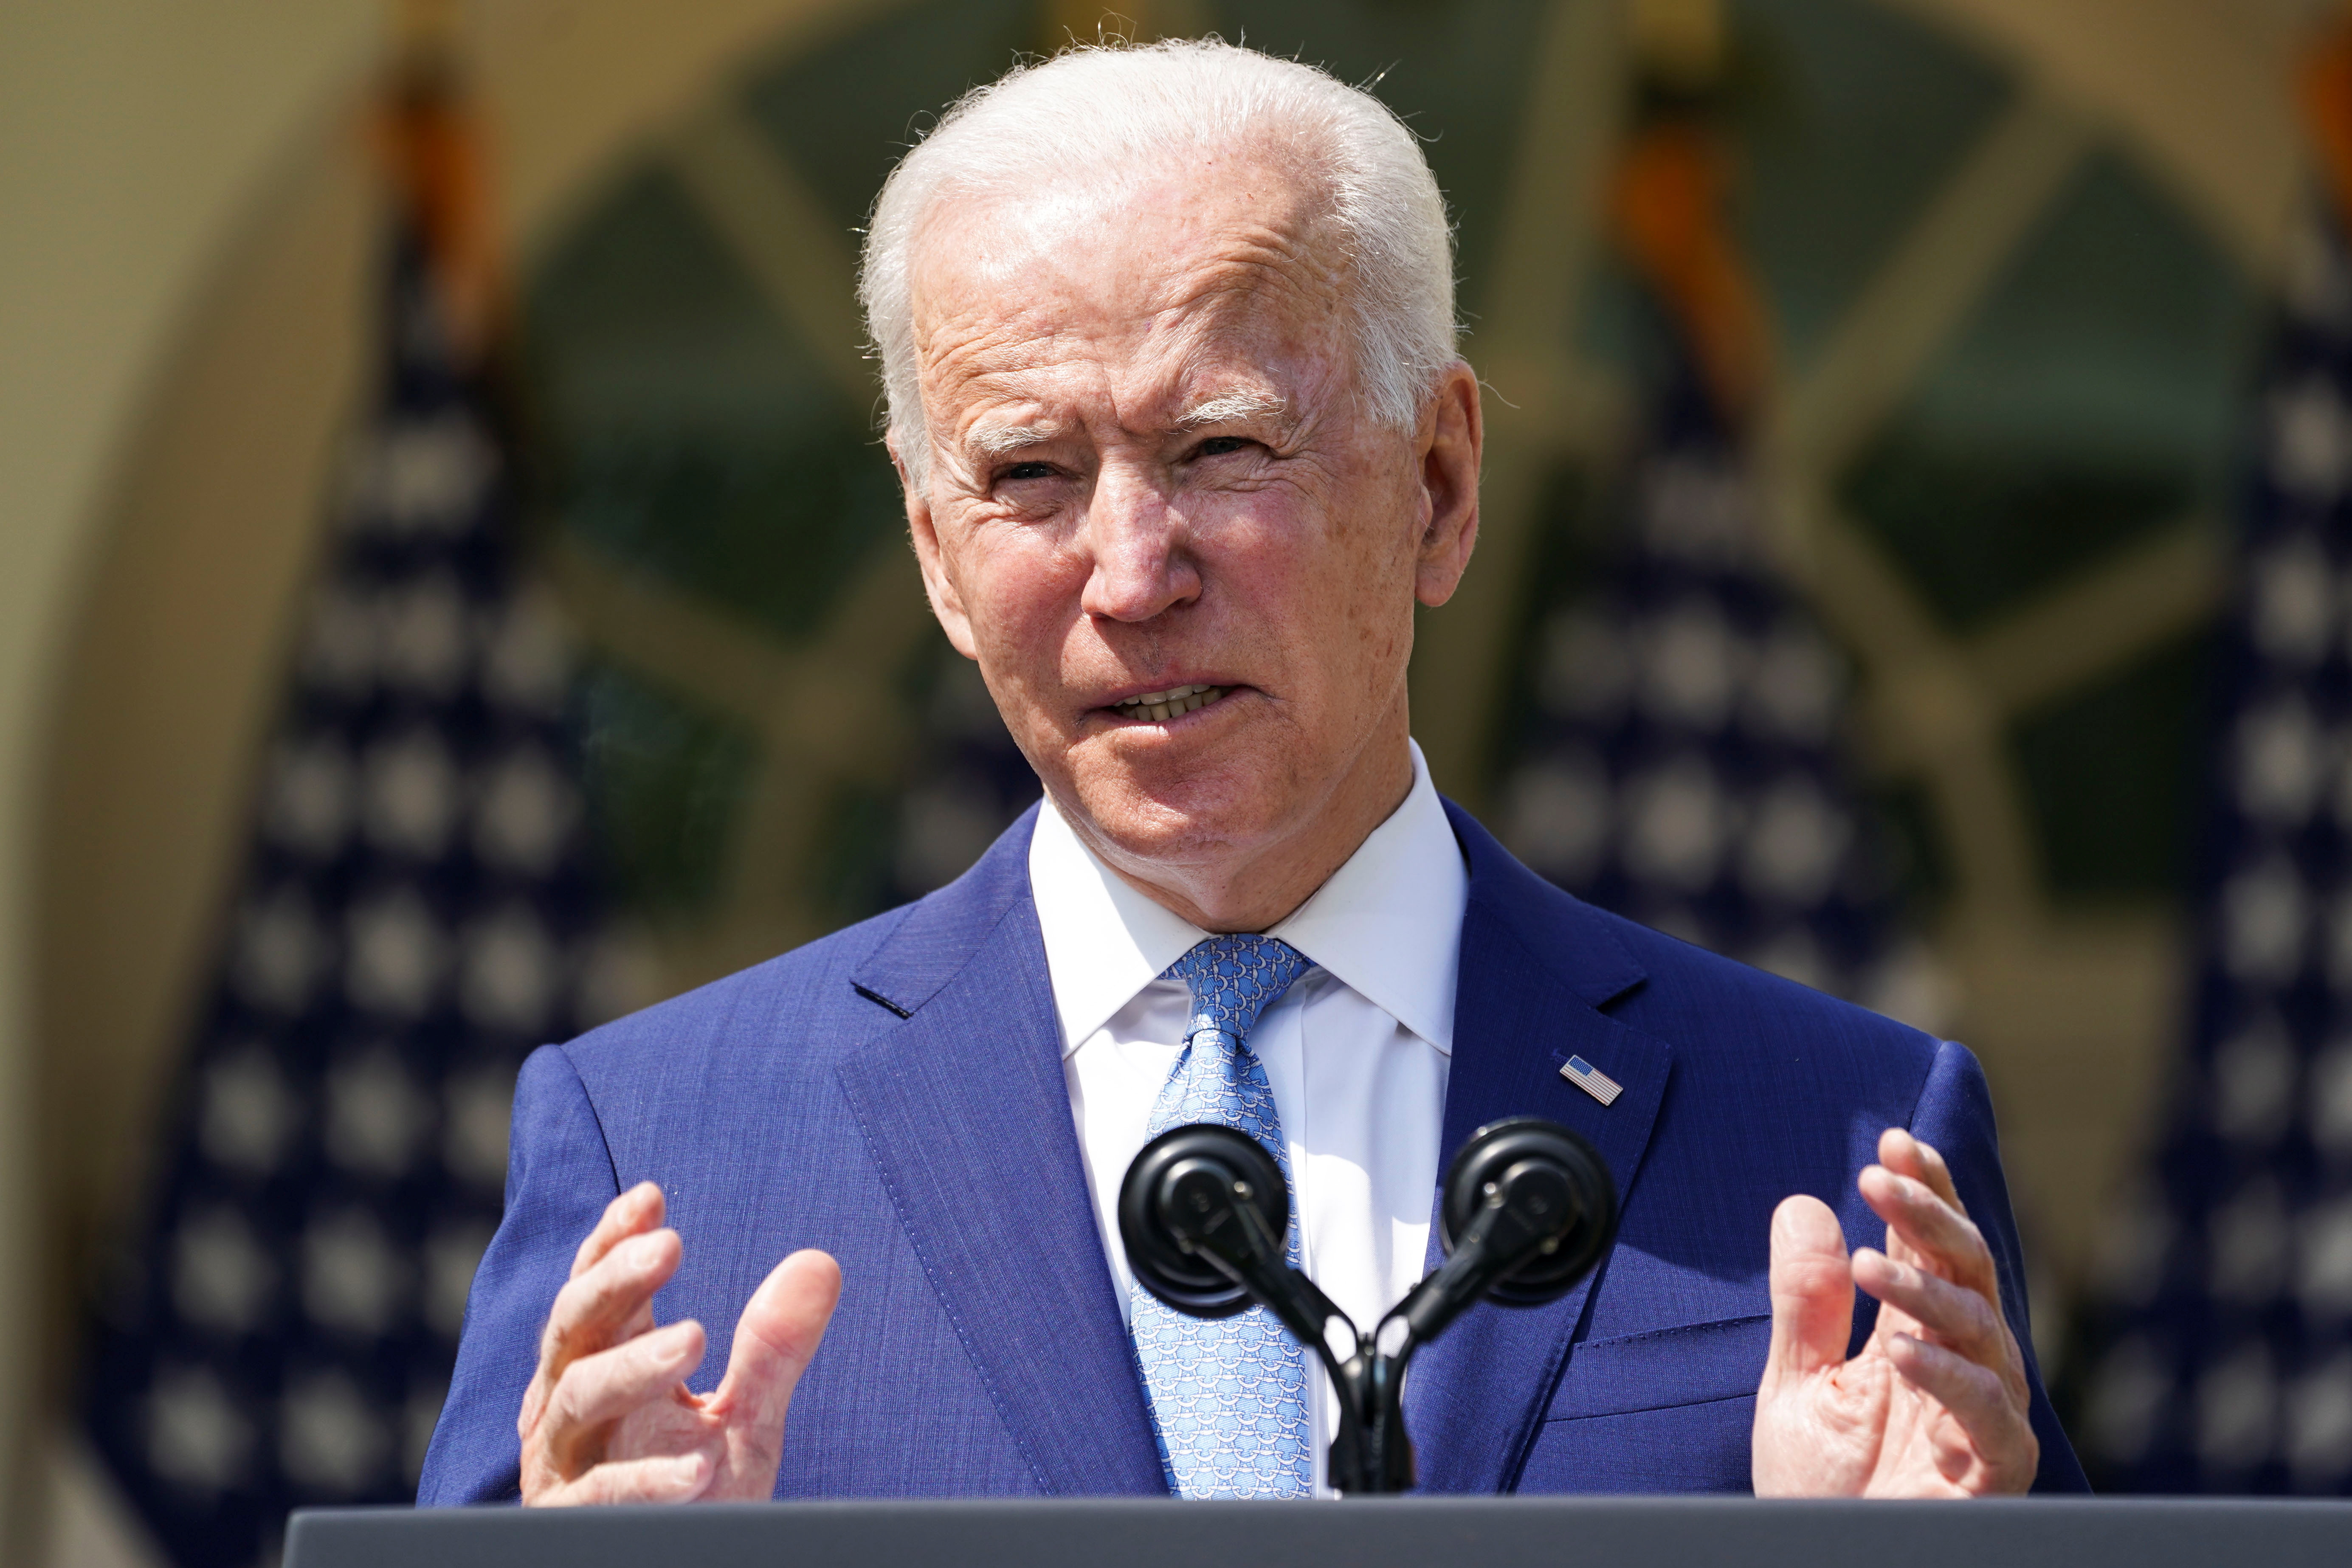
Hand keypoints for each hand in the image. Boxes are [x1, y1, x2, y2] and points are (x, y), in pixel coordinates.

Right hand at [518, 1181, 841, 1504]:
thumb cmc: (696, 1494)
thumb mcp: (745, 1419)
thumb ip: (771, 1347)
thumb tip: (819, 1262)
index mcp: (602, 1367)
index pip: (597, 1292)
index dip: (613, 1242)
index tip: (652, 1196)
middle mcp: (570, 1408)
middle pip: (574, 1327)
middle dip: (617, 1281)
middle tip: (672, 1244)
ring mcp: (565, 1466)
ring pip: (577, 1398)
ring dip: (633, 1365)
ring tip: (696, 1337)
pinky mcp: (572, 1523)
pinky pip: (599, 1496)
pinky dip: (645, 1478)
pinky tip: (699, 1466)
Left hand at [1752, 1128, 2037, 1496]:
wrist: (1826, 1560)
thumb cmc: (1821, 1488)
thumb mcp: (1797, 1384)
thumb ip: (1806, 1303)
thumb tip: (1803, 1205)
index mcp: (1922, 1338)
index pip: (1937, 1248)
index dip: (1927, 1192)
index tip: (1896, 1141)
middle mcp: (1964, 1366)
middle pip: (1969, 1270)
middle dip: (1930, 1216)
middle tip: (1879, 1175)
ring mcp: (1986, 1416)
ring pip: (1981, 1328)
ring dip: (1925, 1289)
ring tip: (1870, 1261)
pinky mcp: (1995, 1469)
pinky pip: (1987, 1412)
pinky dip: (1945, 1374)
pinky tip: (1898, 1350)